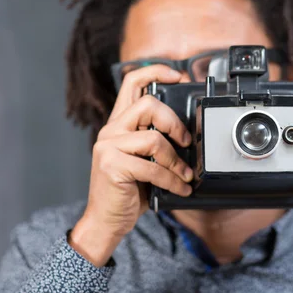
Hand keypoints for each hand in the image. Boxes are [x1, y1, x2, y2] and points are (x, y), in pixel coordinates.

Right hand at [70, 65, 192, 266]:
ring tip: (185, 175)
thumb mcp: (141, 160)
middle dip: (175, 123)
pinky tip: (180, 188)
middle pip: (148, 105)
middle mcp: (110, 131)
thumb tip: (187, 137)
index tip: (178, 75)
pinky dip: (172, 180)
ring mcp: (108, 147)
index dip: (156, 71)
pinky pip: (153, 168)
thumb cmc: (126, 191)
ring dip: (176, 161)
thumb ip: (154, 142)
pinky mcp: (112, 166)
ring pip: (153, 139)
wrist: (105, 221)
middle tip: (186, 141)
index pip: (132, 82)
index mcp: (118, 124)